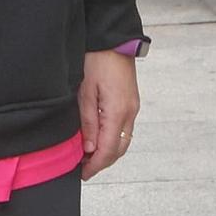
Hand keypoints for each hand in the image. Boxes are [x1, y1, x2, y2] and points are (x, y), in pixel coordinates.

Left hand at [77, 49, 140, 179]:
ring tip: (88, 157)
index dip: (95, 165)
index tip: (83, 173)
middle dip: (102, 162)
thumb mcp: (85, 92)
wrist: (113, 42)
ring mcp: (132, 108)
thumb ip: (87, 122)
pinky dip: (112, 139)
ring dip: (108, 152)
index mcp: (118, 112)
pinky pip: (123, 129)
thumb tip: (88, 149)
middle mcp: (129, 114)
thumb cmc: (96, 62)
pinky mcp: (131, 103)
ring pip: (123, 140)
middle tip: (83, 168)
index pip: (108, 149)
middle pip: (119, 149)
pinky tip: (97, 139)